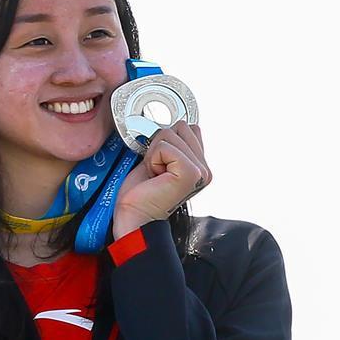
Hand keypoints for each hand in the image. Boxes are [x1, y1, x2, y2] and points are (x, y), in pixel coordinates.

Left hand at [112, 122, 211, 240]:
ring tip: (155, 174)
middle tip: (156, 170)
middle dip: (160, 144)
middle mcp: (205, 169)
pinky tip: (155, 176)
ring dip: (155, 152)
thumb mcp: (159, 160)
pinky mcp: (190, 173)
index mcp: (201, 166)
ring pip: (171, 133)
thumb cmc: (141, 192)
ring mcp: (201, 172)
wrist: (134, 217)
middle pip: (181, 126)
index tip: (160, 164)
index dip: (167, 141)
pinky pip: (165, 146)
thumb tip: (169, 122)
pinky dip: (153, 159)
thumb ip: (171, 144)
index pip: (189, 127)